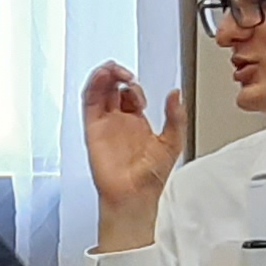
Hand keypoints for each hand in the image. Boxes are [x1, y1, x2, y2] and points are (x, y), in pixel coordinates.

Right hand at [82, 63, 184, 251]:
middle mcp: (119, 121)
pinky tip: (101, 77)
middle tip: (125, 72)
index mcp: (137, 123)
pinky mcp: (93, 130)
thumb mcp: (173, 142)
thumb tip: (176, 94)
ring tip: (112, 69)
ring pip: (99, 92)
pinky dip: (93, 87)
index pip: (131, 94)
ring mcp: (105, 124)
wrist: (135, 196)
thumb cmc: (151, 178)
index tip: (140, 90)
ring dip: (104, 76)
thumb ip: (176, 117)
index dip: (134, 87)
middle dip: (118, 74)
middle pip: (112, 88)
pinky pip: (89, 103)